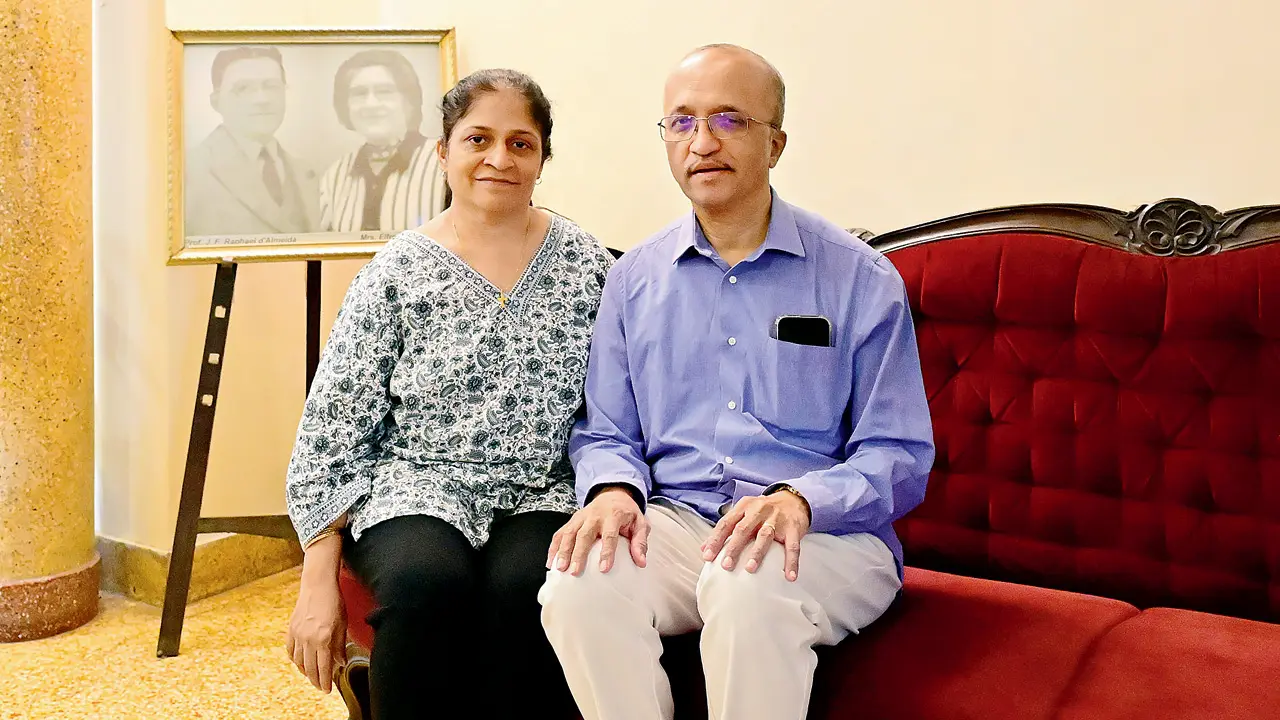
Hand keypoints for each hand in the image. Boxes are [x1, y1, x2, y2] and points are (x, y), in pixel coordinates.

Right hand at [285, 550, 345, 692]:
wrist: (318, 585)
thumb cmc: (334, 602)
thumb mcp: (343, 624)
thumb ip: (340, 645)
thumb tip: (341, 662)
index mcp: (324, 639)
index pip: (324, 667)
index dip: (325, 681)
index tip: (327, 690)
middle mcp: (309, 639)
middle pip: (310, 667)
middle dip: (315, 680)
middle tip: (320, 687)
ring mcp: (298, 634)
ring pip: (299, 661)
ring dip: (305, 671)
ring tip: (311, 676)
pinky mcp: (291, 629)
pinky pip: (290, 650)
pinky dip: (295, 659)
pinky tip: (300, 663)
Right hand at [547, 486, 649, 574]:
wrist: (613, 494)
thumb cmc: (627, 513)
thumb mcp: (640, 523)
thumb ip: (640, 542)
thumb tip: (641, 562)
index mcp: (614, 515)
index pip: (609, 535)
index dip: (606, 552)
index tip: (603, 569)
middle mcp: (595, 515)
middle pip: (584, 534)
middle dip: (578, 553)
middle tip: (574, 571)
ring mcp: (581, 517)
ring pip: (569, 533)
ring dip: (563, 551)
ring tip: (559, 568)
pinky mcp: (572, 520)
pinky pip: (560, 533)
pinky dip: (554, 547)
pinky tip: (551, 562)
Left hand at [701, 490, 810, 580]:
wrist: (793, 500)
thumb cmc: (763, 511)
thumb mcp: (743, 513)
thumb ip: (726, 529)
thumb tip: (703, 549)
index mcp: (744, 507)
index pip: (726, 523)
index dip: (715, 539)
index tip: (707, 556)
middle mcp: (759, 510)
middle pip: (743, 529)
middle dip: (734, 547)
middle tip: (726, 566)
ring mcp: (777, 519)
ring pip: (765, 536)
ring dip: (757, 553)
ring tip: (750, 569)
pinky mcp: (793, 528)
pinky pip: (793, 546)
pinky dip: (791, 562)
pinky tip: (789, 576)